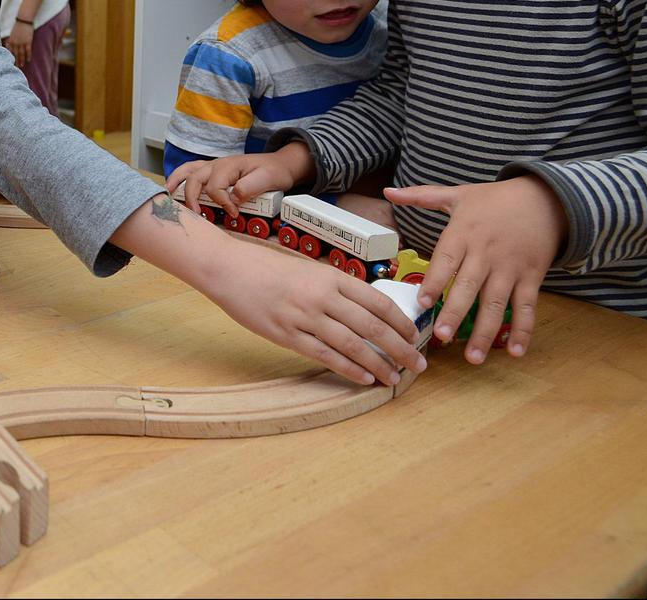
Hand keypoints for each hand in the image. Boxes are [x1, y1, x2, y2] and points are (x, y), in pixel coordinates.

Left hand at [4, 22, 33, 68]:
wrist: (24, 20)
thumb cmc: (17, 26)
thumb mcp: (11, 34)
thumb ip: (9, 40)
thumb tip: (6, 45)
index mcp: (10, 41)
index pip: (9, 52)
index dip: (10, 58)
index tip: (9, 63)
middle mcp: (15, 43)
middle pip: (15, 54)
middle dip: (15, 61)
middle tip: (15, 68)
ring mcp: (22, 43)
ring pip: (21, 54)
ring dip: (21, 60)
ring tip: (22, 66)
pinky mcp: (28, 41)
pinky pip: (28, 51)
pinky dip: (28, 56)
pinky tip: (28, 60)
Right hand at [166, 144, 312, 213]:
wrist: (281, 164)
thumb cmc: (274, 171)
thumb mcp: (267, 179)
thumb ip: (249, 187)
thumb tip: (232, 197)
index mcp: (228, 166)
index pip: (215, 188)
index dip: (222, 203)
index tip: (234, 214)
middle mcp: (217, 164)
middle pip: (194, 179)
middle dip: (191, 197)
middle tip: (196, 214)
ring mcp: (214, 166)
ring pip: (188, 171)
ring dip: (176, 182)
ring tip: (167, 194)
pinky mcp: (214, 171)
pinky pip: (192, 172)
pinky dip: (181, 178)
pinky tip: (175, 188)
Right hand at [202, 235, 426, 385]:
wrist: (229, 269)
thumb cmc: (267, 268)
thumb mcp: (307, 270)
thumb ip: (334, 289)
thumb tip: (365, 312)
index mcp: (331, 276)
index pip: (378, 302)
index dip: (401, 322)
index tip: (415, 336)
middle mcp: (322, 296)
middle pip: (373, 327)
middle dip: (401, 349)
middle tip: (418, 364)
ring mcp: (304, 317)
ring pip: (353, 345)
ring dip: (379, 364)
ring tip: (394, 377)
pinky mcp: (286, 335)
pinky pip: (325, 356)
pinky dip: (349, 369)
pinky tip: (365, 378)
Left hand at [385, 175, 563, 361]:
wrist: (545, 198)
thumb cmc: (495, 198)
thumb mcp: (458, 194)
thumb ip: (421, 197)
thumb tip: (388, 191)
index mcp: (463, 234)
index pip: (446, 259)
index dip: (434, 281)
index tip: (422, 303)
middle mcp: (486, 253)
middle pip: (469, 286)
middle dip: (456, 313)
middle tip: (442, 337)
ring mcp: (510, 267)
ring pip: (496, 303)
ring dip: (486, 331)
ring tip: (473, 356)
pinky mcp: (532, 277)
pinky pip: (527, 306)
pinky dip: (523, 329)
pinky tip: (516, 352)